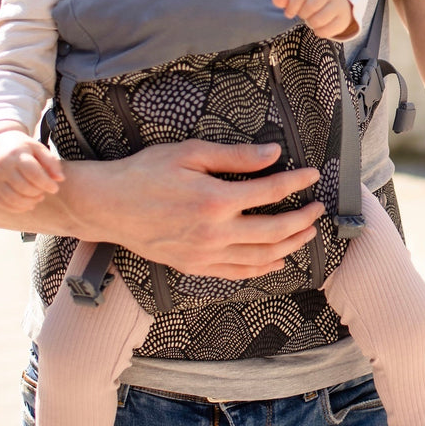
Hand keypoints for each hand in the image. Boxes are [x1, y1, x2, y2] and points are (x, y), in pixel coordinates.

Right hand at [0, 126, 63, 211]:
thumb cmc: (23, 148)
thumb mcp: (38, 148)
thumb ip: (51, 162)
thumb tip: (60, 179)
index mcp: (16, 155)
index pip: (33, 174)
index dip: (46, 184)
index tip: (55, 189)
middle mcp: (2, 167)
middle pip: (23, 187)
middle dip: (38, 192)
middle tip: (45, 191)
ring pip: (12, 198)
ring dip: (29, 202)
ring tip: (39, 198)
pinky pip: (2, 203)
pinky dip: (17, 208)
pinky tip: (28, 204)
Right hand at [56, 140, 323, 277]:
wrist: (107, 206)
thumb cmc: (145, 174)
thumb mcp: (190, 153)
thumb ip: (235, 156)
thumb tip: (273, 154)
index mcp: (216, 200)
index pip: (271, 192)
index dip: (297, 182)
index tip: (313, 175)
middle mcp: (215, 232)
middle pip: (274, 230)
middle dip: (302, 219)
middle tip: (318, 208)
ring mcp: (205, 254)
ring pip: (261, 256)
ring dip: (291, 245)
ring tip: (307, 233)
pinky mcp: (195, 266)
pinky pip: (238, 272)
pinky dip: (263, 268)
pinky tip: (278, 260)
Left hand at [273, 0, 355, 38]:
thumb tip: (275, 0)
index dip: (291, 6)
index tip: (289, 13)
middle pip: (309, 7)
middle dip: (302, 14)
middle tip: (304, 14)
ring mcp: (339, 5)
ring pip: (318, 20)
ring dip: (310, 23)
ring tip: (312, 19)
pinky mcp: (344, 19)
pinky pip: (327, 31)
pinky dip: (319, 32)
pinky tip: (319, 26)